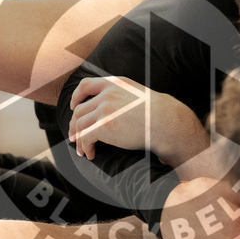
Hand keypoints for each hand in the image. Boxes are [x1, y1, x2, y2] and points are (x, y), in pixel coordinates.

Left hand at [68, 76, 205, 162]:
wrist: (165, 122)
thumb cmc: (157, 113)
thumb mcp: (137, 94)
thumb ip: (122, 96)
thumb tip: (111, 110)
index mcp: (115, 83)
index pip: (86, 85)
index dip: (76, 96)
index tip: (74, 107)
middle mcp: (107, 94)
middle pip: (80, 108)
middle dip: (74, 124)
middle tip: (75, 136)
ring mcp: (104, 109)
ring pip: (79, 124)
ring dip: (78, 138)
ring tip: (82, 150)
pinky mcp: (103, 126)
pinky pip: (86, 137)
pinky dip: (85, 147)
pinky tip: (90, 154)